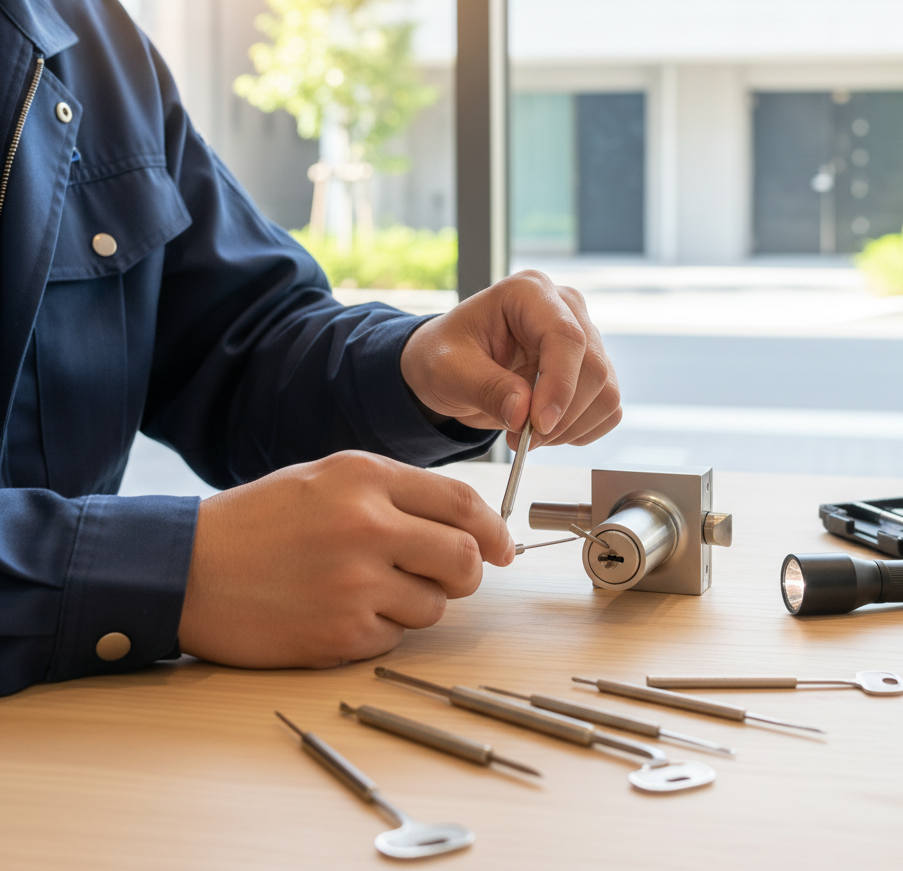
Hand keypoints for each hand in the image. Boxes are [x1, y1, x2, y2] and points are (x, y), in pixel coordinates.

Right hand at [177, 451, 513, 667]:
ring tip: (371, 588)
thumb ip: (397, 493)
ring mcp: (354, 584)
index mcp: (365, 477)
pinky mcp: (340, 634)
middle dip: (467, 571)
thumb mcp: (328, 478)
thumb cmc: (260, 521)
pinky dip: (380, 628)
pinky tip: (341, 610)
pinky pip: (394, 637)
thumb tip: (468, 524)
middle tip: (450, 574)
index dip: (493, 528)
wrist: (188, 569)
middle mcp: (367, 526)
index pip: (462, 502)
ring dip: (418, 601)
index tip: (502, 546)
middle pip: (463, 559)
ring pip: (434, 605)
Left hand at [400, 270, 620, 448]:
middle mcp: (565, 308)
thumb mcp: (448, 371)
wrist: (452, 366)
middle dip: (561, 416)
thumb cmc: (445, 355)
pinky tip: (547, 431)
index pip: (566, 336)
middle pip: (593, 368)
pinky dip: (581, 430)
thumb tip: (524, 414)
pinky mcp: (592, 368)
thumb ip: (486, 389)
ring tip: (527, 435)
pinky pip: (608, 408)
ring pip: (606, 392)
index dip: (560, 385)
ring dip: (571, 428)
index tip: (539, 425)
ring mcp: (585, 337)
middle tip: (523, 439)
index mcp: (528, 293)